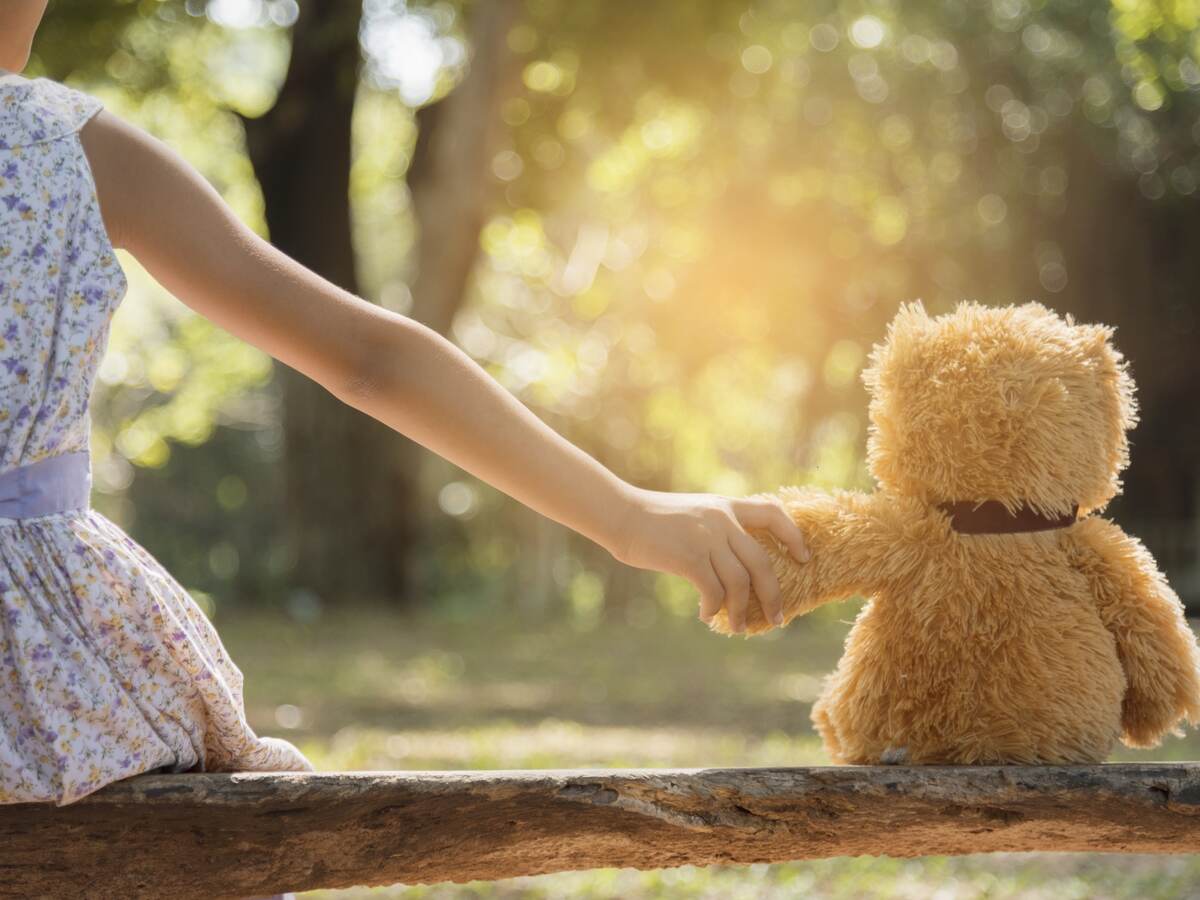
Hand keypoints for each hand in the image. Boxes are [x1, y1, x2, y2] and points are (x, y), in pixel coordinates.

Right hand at [609, 487, 810, 631]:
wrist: (621, 514)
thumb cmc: (653, 520)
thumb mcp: (693, 514)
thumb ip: (717, 531)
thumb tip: (736, 568)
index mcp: (725, 506)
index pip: (772, 513)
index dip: (793, 535)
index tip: (802, 557)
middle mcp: (721, 520)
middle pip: (761, 562)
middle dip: (773, 595)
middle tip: (778, 618)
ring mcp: (706, 537)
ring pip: (740, 582)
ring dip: (741, 610)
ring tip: (738, 627)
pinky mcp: (689, 557)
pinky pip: (713, 590)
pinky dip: (714, 607)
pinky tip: (707, 615)